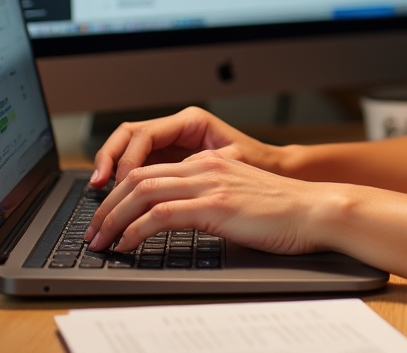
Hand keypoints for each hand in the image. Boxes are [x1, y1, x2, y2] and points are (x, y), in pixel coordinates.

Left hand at [85, 152, 327, 254]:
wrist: (313, 210)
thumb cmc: (282, 210)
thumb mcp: (239, 195)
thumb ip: (211, 195)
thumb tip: (180, 216)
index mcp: (210, 161)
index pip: (150, 168)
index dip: (120, 191)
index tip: (106, 216)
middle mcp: (205, 166)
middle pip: (138, 176)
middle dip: (107, 206)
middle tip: (93, 233)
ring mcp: (209, 183)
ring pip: (142, 192)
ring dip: (113, 219)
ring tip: (101, 242)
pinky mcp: (214, 205)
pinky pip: (160, 215)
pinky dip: (135, 231)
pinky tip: (127, 246)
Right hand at [89, 106, 281, 187]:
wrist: (279, 172)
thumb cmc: (261, 166)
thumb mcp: (231, 165)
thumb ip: (198, 170)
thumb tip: (166, 187)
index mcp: (192, 122)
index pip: (145, 134)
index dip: (126, 160)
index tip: (119, 185)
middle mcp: (179, 128)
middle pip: (128, 136)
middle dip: (109, 160)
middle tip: (96, 188)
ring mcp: (173, 143)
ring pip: (129, 149)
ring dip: (111, 169)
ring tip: (99, 194)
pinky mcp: (172, 160)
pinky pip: (140, 165)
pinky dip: (124, 180)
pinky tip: (117, 198)